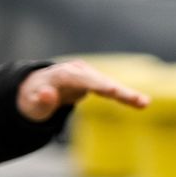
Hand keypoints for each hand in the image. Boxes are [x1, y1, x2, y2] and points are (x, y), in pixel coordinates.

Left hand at [17, 59, 150, 121]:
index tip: (114, 92)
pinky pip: (111, 89)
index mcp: (63, 75)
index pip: (84, 80)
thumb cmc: (31, 100)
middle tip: (139, 101)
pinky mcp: (95, 81)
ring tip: (145, 103)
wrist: (34, 90)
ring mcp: (88, 75)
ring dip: (128, 94)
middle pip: (103, 81)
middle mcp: (79, 71)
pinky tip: (140, 102)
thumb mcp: (30, 105)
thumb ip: (39, 101)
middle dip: (121, 91)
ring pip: (110, 85)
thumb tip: (47, 93)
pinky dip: (125, 96)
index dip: (99, 86)